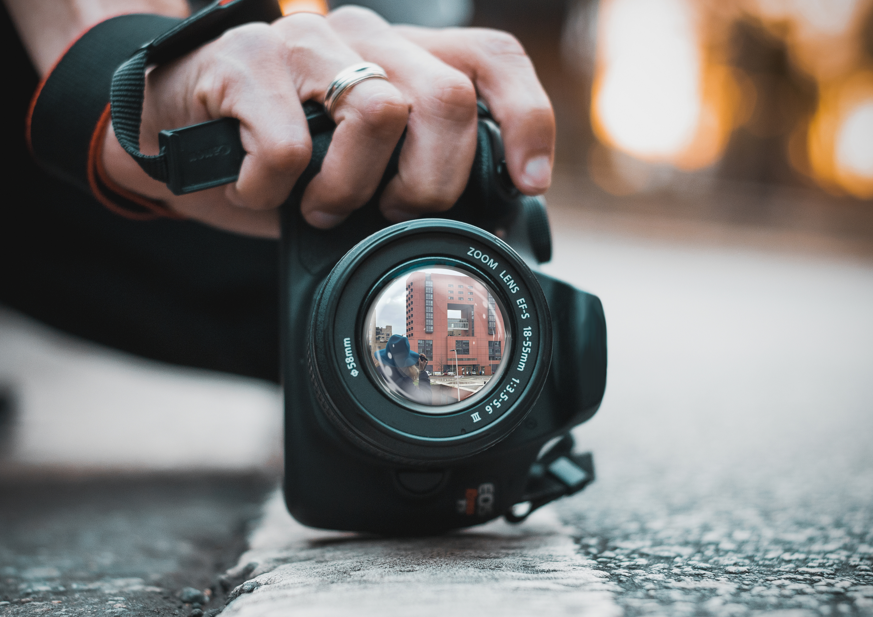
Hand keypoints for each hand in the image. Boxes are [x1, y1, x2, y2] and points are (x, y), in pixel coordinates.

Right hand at [101, 6, 555, 237]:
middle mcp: (364, 36)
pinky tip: (260, 192)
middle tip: (391, 213)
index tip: (526, 182)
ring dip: (351, 189)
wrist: (177, 124)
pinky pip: (287, 148)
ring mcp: (304, 43)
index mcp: (405, 54)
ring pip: (378, 112)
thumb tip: (487, 221)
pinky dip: (274, 193)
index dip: (525, 119)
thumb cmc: (284, 151)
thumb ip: (418, 169)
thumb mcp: (365, 159)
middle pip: (447, 97)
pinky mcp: (243, 63)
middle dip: (430, 182)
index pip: (492, 60)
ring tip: (319, 206)